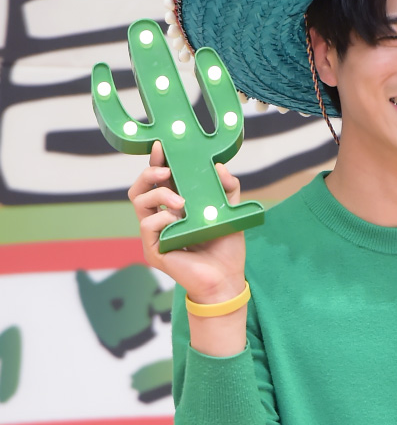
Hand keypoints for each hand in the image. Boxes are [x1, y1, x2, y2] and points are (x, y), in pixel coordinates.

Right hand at [127, 140, 246, 302]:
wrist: (227, 278)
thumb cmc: (226, 248)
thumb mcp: (230, 211)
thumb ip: (228, 188)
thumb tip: (219, 166)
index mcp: (174, 207)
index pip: (158, 181)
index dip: (156, 162)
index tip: (161, 147)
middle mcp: (161, 219)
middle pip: (139, 188)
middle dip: (149, 173)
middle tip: (166, 171)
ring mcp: (154, 235)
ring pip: (139, 202)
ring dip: (159, 195)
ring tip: (181, 202)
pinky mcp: (153, 249)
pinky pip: (147, 225)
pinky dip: (163, 219)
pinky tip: (179, 222)